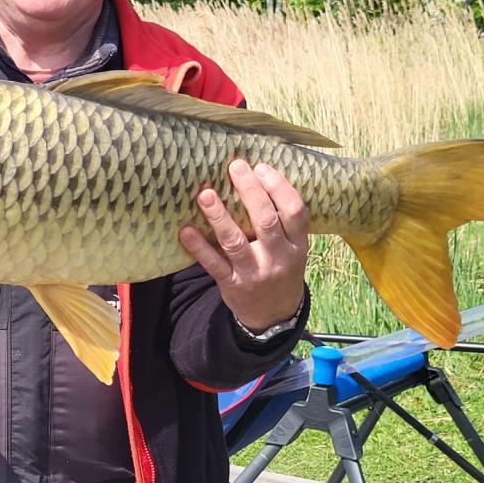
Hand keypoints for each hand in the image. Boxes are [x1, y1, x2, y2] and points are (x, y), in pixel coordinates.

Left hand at [179, 159, 307, 332]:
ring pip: (236, 242)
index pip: (294, 211)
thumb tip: (255, 177)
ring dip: (219, 216)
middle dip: (250, 191)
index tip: (261, 167)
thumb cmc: (280, 268)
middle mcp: (278, 258)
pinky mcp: (232, 285)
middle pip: (266, 221)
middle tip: (235, 167)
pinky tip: (186, 230)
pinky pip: (213, 264)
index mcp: (297, 245)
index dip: (279, 187)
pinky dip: (199, 247)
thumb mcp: (293, 248)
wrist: (275, 315)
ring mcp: (255, 273)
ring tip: (204, 194)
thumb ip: (281, 221)